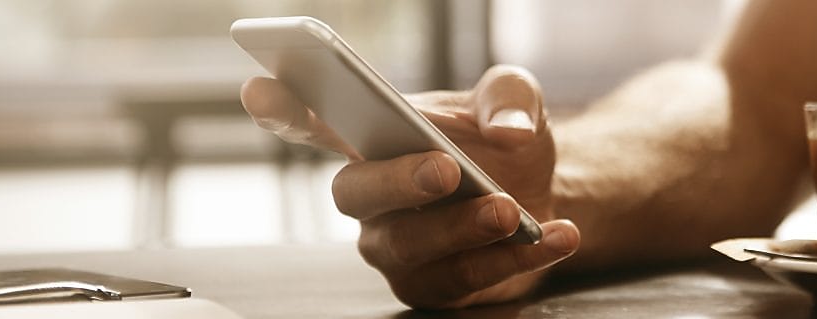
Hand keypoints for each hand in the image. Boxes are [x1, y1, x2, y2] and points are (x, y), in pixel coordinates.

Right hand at [239, 65, 580, 308]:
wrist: (550, 192)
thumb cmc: (507, 141)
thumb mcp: (515, 100)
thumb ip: (511, 99)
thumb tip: (510, 131)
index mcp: (372, 137)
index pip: (310, 122)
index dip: (282, 110)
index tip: (262, 90)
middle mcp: (371, 197)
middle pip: (353, 193)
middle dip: (398, 182)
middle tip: (447, 170)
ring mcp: (396, 246)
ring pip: (406, 247)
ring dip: (460, 229)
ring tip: (510, 212)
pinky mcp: (433, 286)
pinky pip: (461, 280)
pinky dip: (513, 259)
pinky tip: (555, 235)